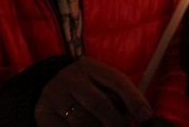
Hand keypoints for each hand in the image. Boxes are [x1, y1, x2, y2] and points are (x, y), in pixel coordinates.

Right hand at [34, 57, 152, 125]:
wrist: (42, 86)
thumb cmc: (82, 87)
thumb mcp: (98, 82)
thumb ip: (117, 95)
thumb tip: (140, 116)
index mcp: (90, 67)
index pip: (116, 80)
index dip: (134, 99)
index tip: (146, 116)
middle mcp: (72, 78)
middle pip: (99, 103)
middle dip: (116, 122)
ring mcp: (56, 96)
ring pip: (83, 121)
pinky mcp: (44, 115)